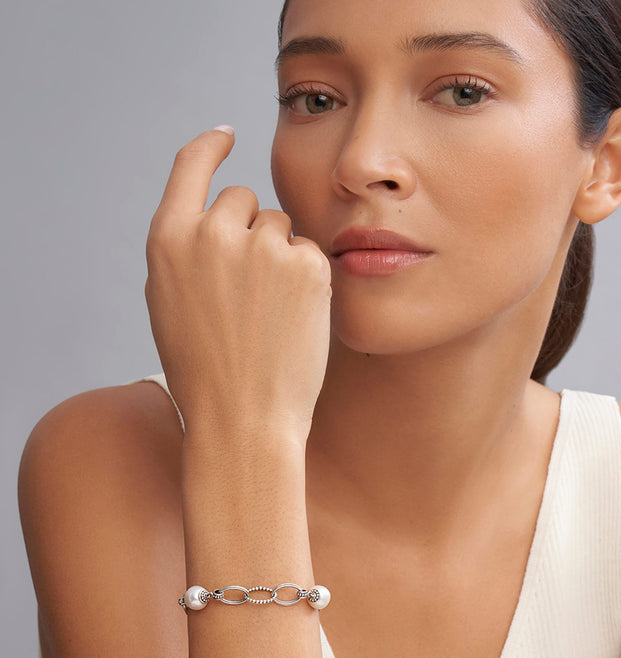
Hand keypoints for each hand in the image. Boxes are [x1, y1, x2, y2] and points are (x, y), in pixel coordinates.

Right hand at [145, 127, 331, 440]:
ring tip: (268, 311)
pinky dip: (307, 278)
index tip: (225, 135)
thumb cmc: (204, 370)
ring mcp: (262, 247)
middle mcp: (213, 233)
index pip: (190, 166)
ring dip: (280, 255)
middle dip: (250, 230)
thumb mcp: (170, 302)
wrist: (243, 418)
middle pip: (244, 199)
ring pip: (281, 226)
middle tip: (249, 288)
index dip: (210, 146)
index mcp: (169, 241)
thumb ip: (187, 250)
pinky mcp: (307, 265)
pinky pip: (311, 252)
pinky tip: (293, 317)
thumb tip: (215, 216)